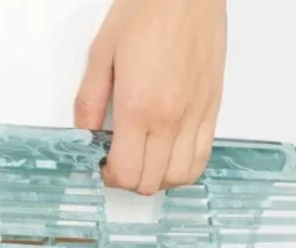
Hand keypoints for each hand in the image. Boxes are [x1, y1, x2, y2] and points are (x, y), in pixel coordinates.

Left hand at [75, 0, 226, 194]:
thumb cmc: (147, 11)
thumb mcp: (102, 54)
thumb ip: (89, 101)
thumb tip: (84, 135)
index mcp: (138, 106)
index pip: (126, 172)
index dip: (110, 178)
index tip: (104, 166)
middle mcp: (170, 118)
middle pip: (151, 182)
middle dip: (130, 181)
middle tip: (120, 163)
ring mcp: (195, 117)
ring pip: (179, 177)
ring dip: (158, 179)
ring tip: (146, 163)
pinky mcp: (211, 110)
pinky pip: (202, 158)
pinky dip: (184, 169)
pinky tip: (170, 157)